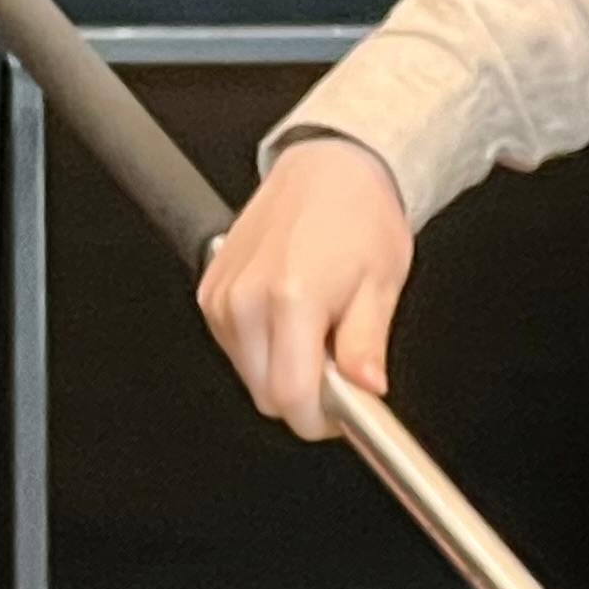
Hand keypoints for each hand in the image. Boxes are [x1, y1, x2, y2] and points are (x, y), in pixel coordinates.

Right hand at [195, 136, 413, 439]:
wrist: (330, 169)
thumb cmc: (359, 218)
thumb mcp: (380, 287)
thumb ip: (366, 347)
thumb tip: (366, 390)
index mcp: (290, 298)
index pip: (290, 399)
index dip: (321, 419)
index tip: (346, 413)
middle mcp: (245, 299)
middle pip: (266, 396)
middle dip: (306, 395)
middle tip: (341, 364)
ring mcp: (221, 296)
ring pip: (249, 376)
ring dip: (284, 370)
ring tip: (319, 329)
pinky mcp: (208, 293)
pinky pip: (235, 349)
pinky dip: (264, 348)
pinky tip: (292, 317)